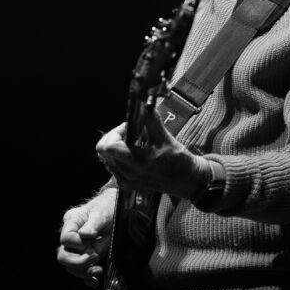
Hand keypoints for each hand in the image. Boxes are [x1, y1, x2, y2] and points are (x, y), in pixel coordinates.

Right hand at [57, 189, 115, 287]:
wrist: (114, 210)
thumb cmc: (106, 207)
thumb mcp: (101, 212)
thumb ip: (93, 223)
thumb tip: (84, 235)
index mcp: (72, 221)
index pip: (66, 239)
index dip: (78, 244)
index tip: (93, 240)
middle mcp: (71, 235)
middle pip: (63, 256)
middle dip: (78, 262)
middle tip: (94, 257)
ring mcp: (76, 247)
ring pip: (70, 267)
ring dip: (84, 272)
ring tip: (98, 270)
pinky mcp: (84, 255)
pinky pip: (80, 271)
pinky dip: (87, 278)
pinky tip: (95, 280)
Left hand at [95, 108, 210, 198]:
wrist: (186, 181)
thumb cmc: (179, 161)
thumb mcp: (166, 138)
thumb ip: (151, 120)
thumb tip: (144, 105)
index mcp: (138, 162)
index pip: (108, 147)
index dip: (115, 132)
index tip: (128, 127)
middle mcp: (129, 173)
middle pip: (103, 151)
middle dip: (115, 137)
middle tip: (130, 132)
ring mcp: (126, 180)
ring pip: (106, 158)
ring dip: (116, 146)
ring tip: (134, 143)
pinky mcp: (126, 184)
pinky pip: (112, 166)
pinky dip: (118, 156)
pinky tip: (134, 152)